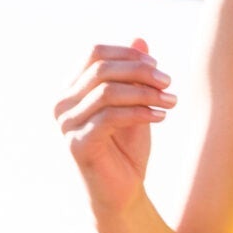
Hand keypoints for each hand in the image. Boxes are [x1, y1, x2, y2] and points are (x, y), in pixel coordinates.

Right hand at [52, 38, 175, 219]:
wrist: (122, 193)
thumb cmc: (126, 148)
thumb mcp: (134, 104)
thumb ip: (134, 74)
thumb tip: (140, 38)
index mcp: (71, 89)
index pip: (95, 53)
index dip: (128, 54)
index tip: (158, 67)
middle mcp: (62, 103)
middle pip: (102, 68)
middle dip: (140, 72)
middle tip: (169, 83)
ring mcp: (66, 124)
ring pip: (108, 91)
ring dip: (145, 92)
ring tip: (171, 101)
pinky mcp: (78, 145)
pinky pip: (110, 117)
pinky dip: (140, 112)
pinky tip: (161, 116)